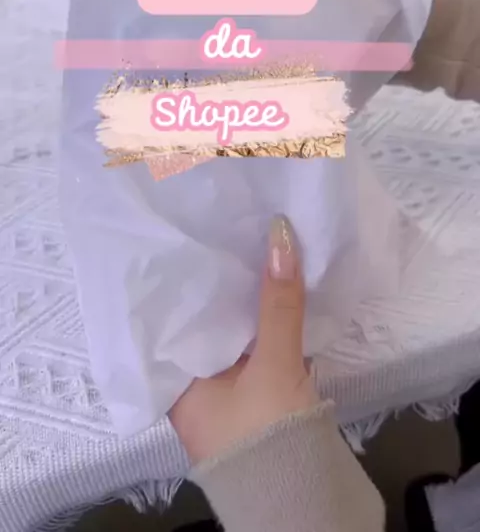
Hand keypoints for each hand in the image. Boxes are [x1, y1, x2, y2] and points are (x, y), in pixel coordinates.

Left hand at [168, 215, 318, 463]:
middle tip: (228, 230)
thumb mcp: (273, 365)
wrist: (307, 502)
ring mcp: (225, 397)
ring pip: (232, 337)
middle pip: (205, 325)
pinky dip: (262, 326)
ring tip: (250, 249)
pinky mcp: (254, 400)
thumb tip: (280, 234)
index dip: (186, 279)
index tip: (196, 235)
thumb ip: (278, 304)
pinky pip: (252, 350)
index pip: (172, 319)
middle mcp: (192, 389)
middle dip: (221, 286)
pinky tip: (273, 294)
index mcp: (177, 384)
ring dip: (245, 305)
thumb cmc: (269, 435)